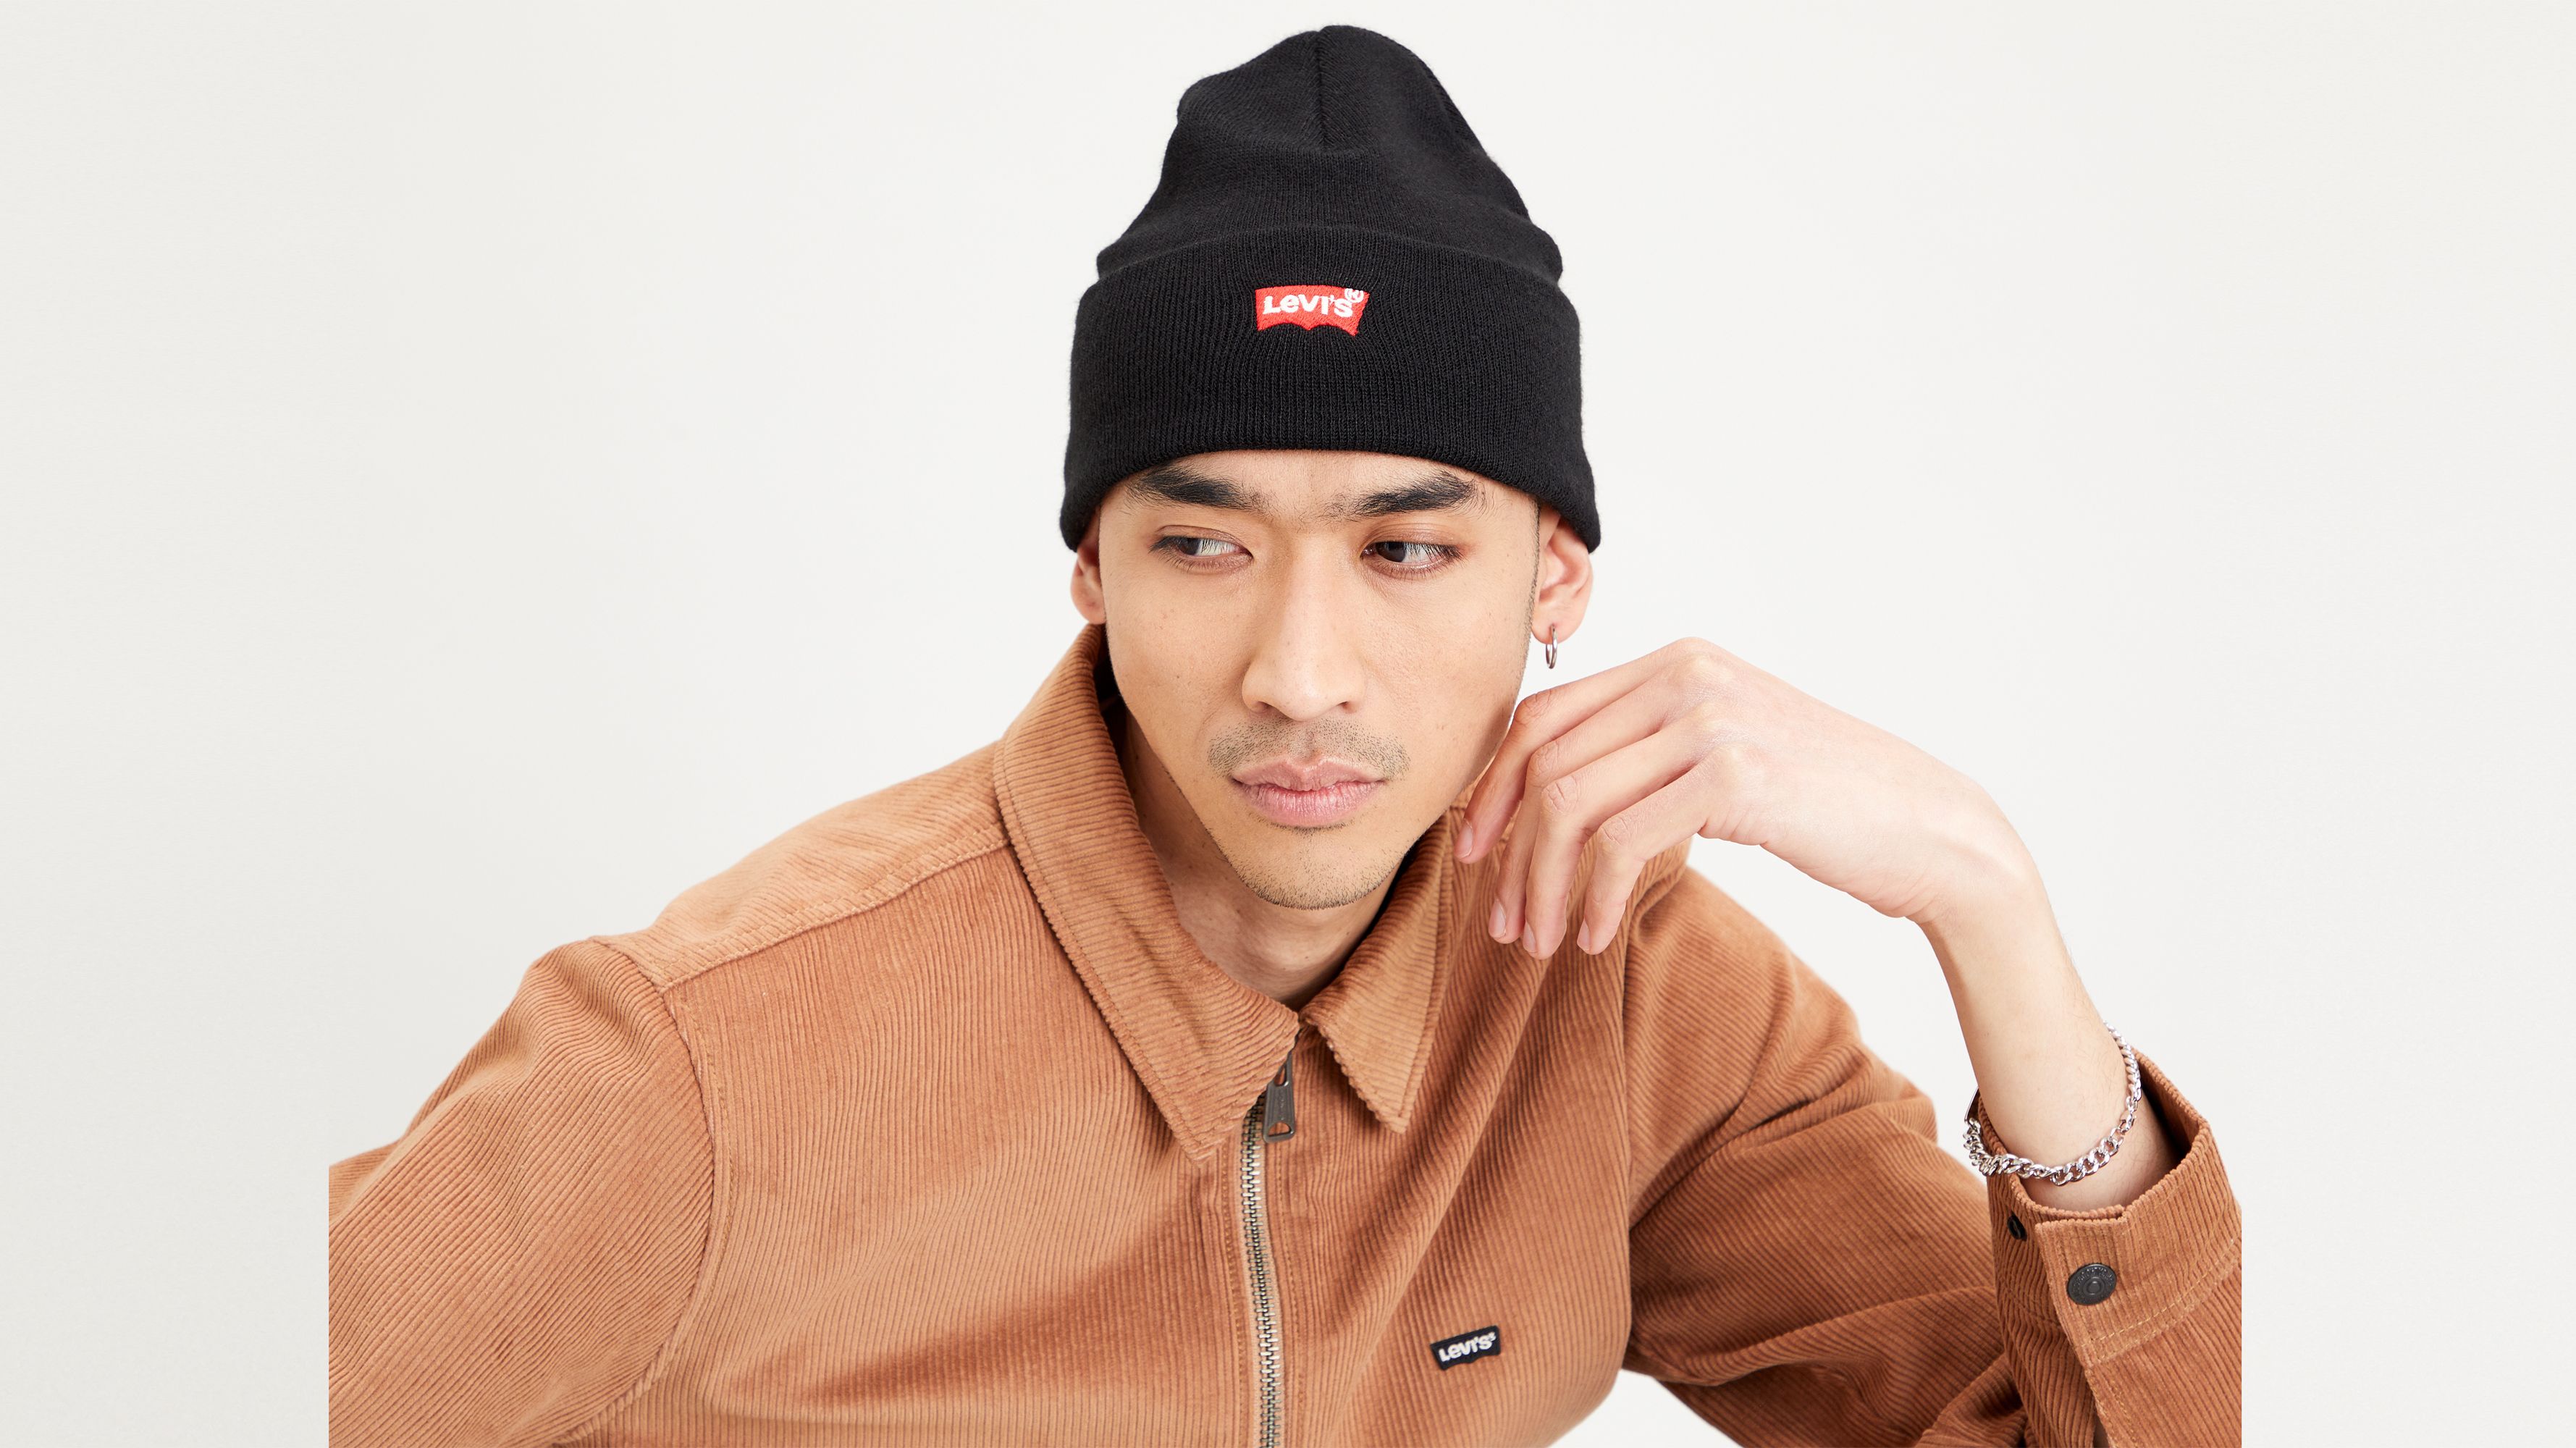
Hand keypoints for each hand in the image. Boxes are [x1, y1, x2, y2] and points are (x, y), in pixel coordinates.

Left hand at [1458, 637, 2036, 955]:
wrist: (1930, 830)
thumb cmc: (1827, 805)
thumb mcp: (1725, 756)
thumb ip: (1651, 752)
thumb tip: (1553, 794)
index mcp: (1677, 662)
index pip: (1542, 714)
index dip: (1492, 787)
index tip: (1473, 850)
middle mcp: (1686, 676)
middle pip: (1543, 760)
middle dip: (1506, 847)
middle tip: (1499, 918)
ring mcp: (1709, 721)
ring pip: (1569, 803)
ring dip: (1541, 883)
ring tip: (1540, 941)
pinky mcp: (1732, 776)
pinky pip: (1619, 841)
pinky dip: (1591, 896)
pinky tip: (1593, 937)